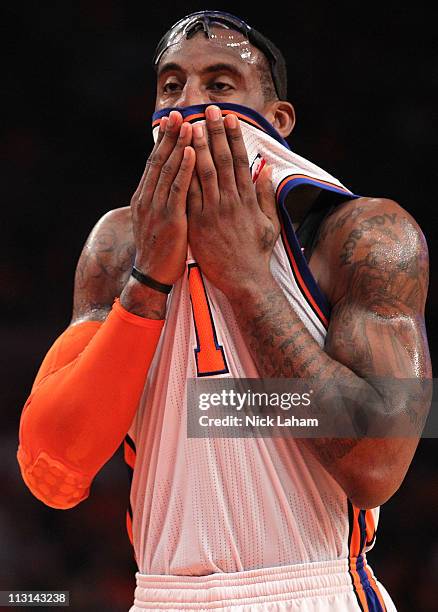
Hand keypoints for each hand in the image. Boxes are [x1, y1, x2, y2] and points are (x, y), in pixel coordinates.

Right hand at [130, 111, 194, 284]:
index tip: (173, 120)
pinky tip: (193, 152)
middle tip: (178, 112)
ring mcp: (157, 208)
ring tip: (188, 123)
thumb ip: (161, 199)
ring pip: (168, 169)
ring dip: (179, 145)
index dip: (164, 140)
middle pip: (159, 160)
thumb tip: (170, 183)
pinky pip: (178, 188)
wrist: (152, 275)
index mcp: (144, 197)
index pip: (155, 162)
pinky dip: (185, 169)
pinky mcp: (170, 219)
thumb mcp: (156, 220)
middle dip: (169, 135)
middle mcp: (147, 198)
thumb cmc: (161, 248)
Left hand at [187, 105, 279, 296]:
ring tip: (192, 124)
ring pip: (204, 172)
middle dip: (216, 132)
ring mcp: (212, 211)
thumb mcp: (269, 223)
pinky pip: (189, 193)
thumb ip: (266, 196)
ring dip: (198, 146)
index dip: (236, 137)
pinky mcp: (197, 223)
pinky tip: (178, 156)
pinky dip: (184, 173)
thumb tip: (266, 171)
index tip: (231, 118)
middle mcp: (230, 201)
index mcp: (248, 199)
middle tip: (210, 110)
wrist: (243, 280)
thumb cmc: (256, 254)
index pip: (241, 161)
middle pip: (223, 159)